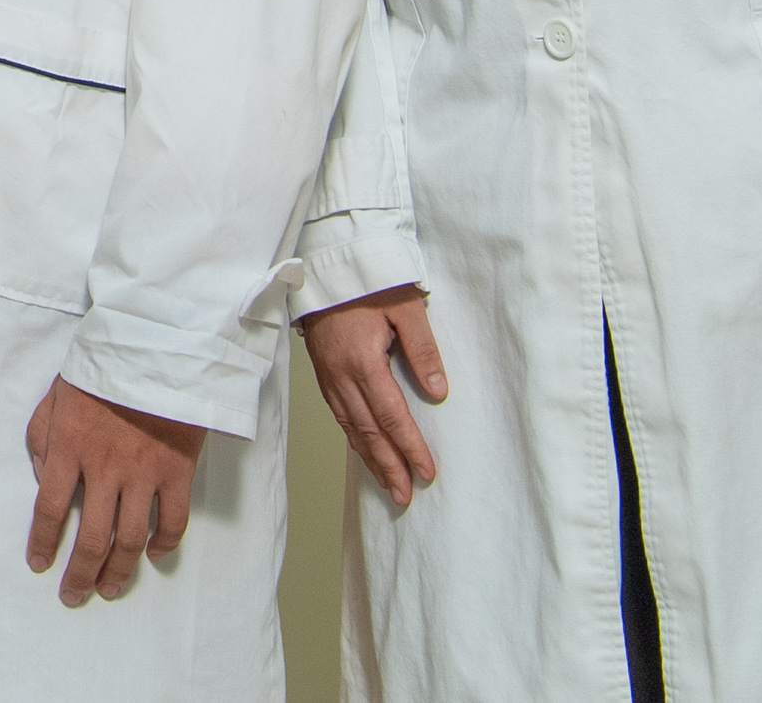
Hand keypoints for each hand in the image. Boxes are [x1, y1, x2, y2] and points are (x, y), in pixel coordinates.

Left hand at [26, 379, 204, 603]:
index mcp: (69, 447)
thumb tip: (42, 476)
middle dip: (80, 574)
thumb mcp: (55, 396)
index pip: (48, 508)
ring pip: (130, 539)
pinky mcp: (177, 471)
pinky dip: (165, 544)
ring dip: (119, 571)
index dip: (43, 542)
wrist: (156, 347)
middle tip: (74, 596)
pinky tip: (154, 555)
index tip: (39, 564)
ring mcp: (144, 473)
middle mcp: (104, 468)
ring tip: (110, 589)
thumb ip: (41, 437)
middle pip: (91, 537)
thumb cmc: (100, 369)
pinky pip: (173, 521)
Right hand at [302, 286, 447, 508]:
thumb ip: (423, 349)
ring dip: (371, 460)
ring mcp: (328, 376)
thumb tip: (438, 392)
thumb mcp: (406, 307)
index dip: (409, 446)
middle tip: (406, 496)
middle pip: (368, 431)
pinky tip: (366, 453)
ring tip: (390, 486)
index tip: (427, 472)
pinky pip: (339, 415)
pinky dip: (355, 440)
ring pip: (351, 428)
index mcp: (363, 360)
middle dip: (388, 466)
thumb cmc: (371, 283)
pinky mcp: (323, 373)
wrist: (327, 266)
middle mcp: (341, 375)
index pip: (391, 415)